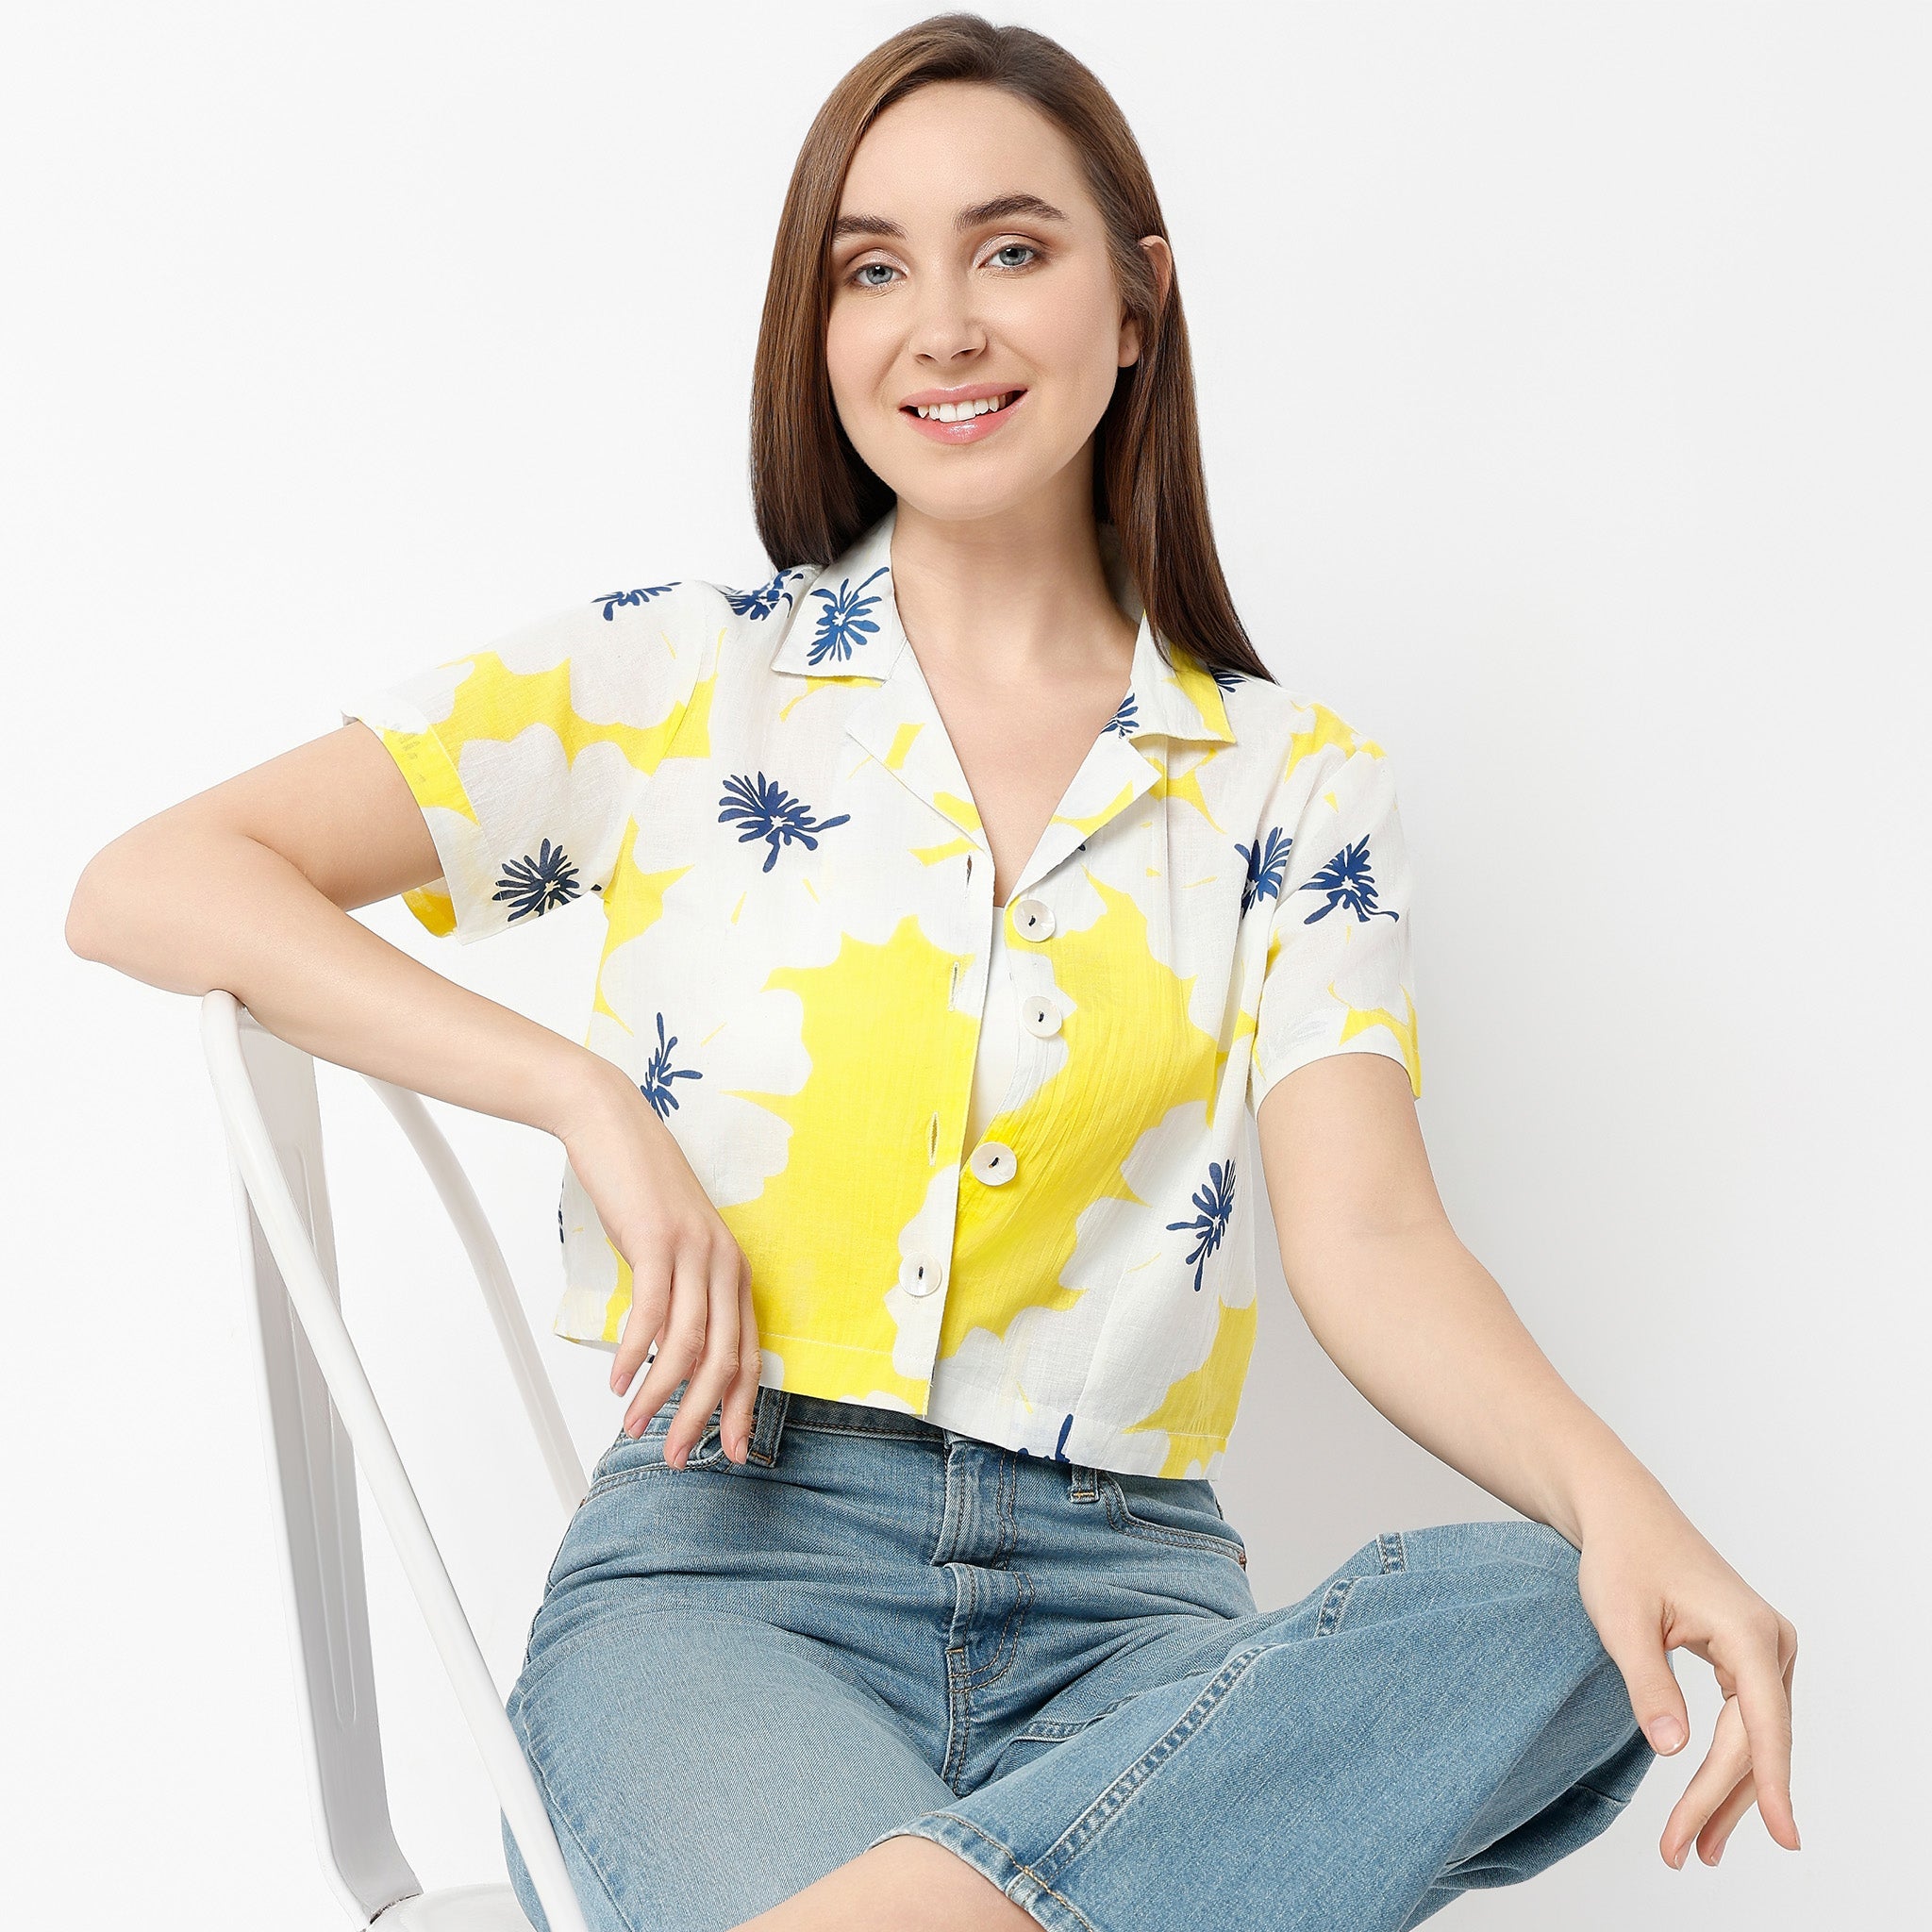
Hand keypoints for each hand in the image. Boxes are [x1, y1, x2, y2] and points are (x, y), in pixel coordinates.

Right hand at [555, 1060, 760, 1466]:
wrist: (614, 1125)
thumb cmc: (640, 1190)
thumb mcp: (671, 1250)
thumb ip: (681, 1297)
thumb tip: (669, 1356)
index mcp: (734, 1271)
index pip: (749, 1355)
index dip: (739, 1409)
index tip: (728, 1452)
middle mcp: (725, 1264)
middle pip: (726, 1360)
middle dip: (703, 1418)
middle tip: (679, 1458)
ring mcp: (696, 1252)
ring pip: (690, 1345)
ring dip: (661, 1396)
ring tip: (635, 1426)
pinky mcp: (659, 1242)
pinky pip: (653, 1313)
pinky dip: (636, 1355)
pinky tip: (619, 1380)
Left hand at [1573, 1475, 1799, 1869]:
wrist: (1622, 1514)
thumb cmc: (1619, 1558)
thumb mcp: (1621, 1620)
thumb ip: (1647, 1683)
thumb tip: (1673, 1750)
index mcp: (1747, 1632)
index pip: (1764, 1725)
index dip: (1772, 1786)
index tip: (1785, 1839)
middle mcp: (1770, 1641)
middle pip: (1755, 1740)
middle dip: (1720, 1800)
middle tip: (1683, 1853)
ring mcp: (1764, 1649)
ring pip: (1755, 1738)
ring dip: (1728, 1793)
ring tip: (1695, 1848)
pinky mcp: (1749, 1655)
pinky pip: (1747, 1721)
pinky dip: (1728, 1762)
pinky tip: (1710, 1801)